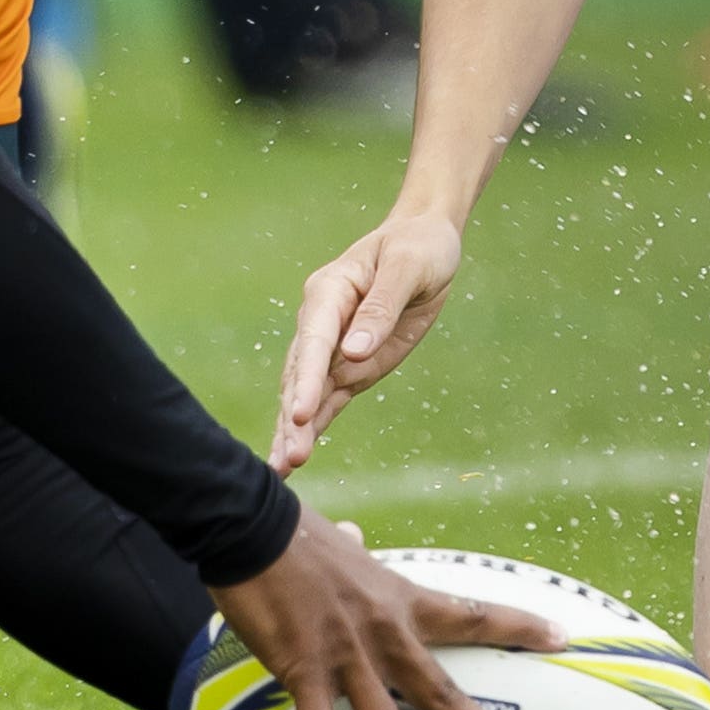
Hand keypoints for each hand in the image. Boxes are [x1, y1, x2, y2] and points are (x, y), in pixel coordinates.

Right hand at [206, 512, 559, 709]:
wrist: (252, 527)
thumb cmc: (292, 530)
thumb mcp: (340, 542)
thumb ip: (354, 548)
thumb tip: (355, 535)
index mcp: (400, 600)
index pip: (473, 615)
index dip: (519, 627)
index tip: (561, 638)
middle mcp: (385, 634)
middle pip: (442, 693)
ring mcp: (347, 657)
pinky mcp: (305, 670)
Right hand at [276, 206, 463, 473]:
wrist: (426, 241)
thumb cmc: (417, 247)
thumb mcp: (407, 267)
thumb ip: (380, 308)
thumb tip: (354, 351)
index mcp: (328, 293)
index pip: (312, 341)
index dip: (305, 379)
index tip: (299, 413)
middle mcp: (321, 323)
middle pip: (300, 374)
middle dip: (293, 417)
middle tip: (289, 458)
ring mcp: (334, 347)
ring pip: (307, 393)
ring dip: (295, 429)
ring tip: (283, 468)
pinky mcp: (352, 366)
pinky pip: (330, 398)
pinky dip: (315, 425)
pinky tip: (298, 453)